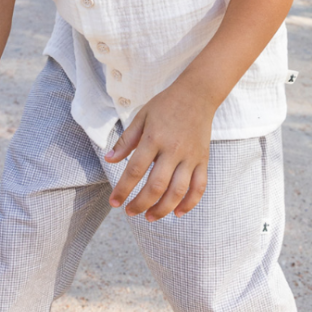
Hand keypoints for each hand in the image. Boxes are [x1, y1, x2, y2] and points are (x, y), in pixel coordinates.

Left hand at [105, 82, 211, 220]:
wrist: (197, 94)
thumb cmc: (166, 105)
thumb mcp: (141, 117)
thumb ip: (126, 140)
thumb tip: (109, 160)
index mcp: (154, 138)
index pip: (136, 170)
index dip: (123, 190)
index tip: (114, 202)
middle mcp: (173, 150)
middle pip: (156, 186)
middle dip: (141, 204)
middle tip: (130, 212)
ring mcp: (190, 157)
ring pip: (178, 191)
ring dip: (163, 209)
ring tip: (150, 217)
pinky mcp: (203, 160)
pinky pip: (199, 186)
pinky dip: (190, 203)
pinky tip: (178, 213)